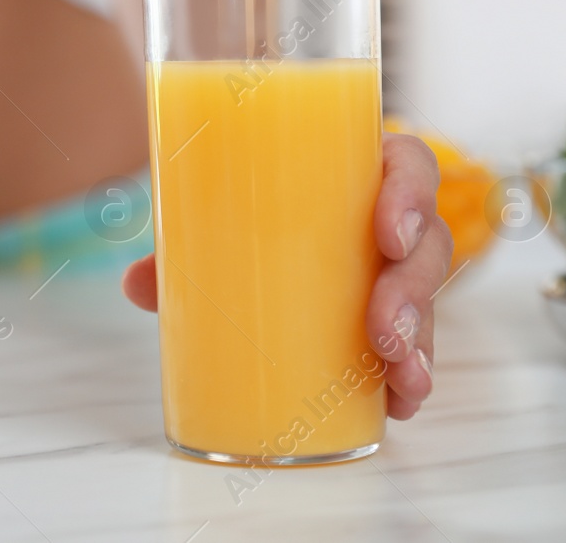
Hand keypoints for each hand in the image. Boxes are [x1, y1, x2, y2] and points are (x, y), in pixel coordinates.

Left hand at [120, 132, 450, 419]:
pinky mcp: (385, 312)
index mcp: (354, 168)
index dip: (412, 193)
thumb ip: (177, 243)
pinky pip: (415, 340)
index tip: (387, 236)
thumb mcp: (212, 212)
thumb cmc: (239, 207)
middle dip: (413, 290)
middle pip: (427, 240)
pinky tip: (402, 402)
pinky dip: (409, 374)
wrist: (233, 229)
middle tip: (384, 333)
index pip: (408, 163)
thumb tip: (138, 285)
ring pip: (426, 296)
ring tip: (402, 379)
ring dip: (422, 341)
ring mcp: (388, 266)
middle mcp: (382, 214)